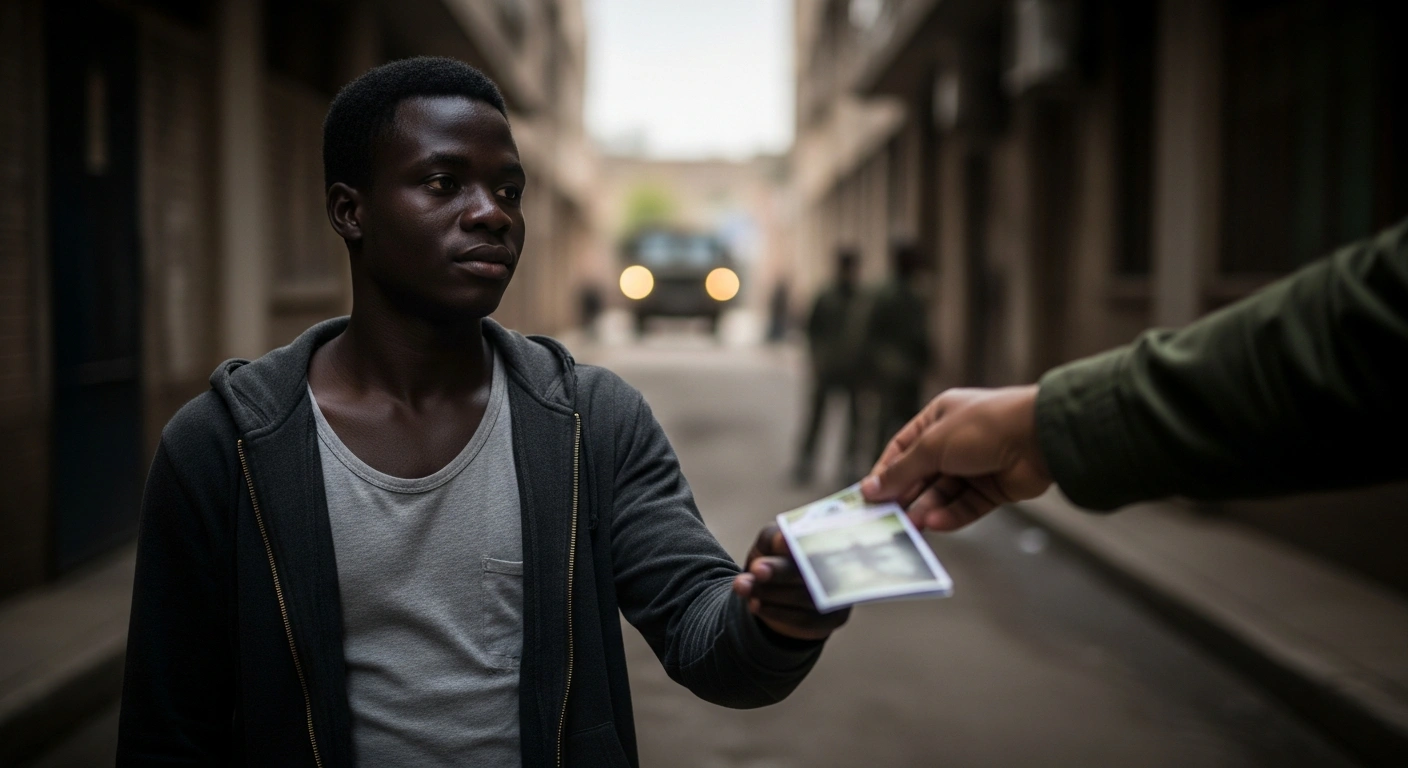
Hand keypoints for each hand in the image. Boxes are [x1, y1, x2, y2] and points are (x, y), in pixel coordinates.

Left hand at [731, 524, 848, 640]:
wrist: (780, 595)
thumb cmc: (775, 558)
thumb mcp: (768, 543)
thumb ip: (773, 537)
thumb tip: (783, 540)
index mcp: (832, 536)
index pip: (824, 536)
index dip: (801, 540)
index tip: (779, 541)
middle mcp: (844, 563)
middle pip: (814, 568)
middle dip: (781, 569)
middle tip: (756, 569)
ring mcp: (842, 592)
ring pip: (807, 596)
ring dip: (771, 592)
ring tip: (743, 587)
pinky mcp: (835, 617)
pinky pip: (806, 619)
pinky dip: (777, 612)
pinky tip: (754, 605)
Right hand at [861, 386, 1052, 530]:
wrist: (1039, 437)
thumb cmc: (982, 427)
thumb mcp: (932, 445)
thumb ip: (901, 471)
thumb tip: (869, 489)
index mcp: (938, 418)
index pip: (902, 448)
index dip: (886, 472)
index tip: (869, 497)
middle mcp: (955, 440)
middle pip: (922, 474)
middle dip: (906, 496)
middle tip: (888, 518)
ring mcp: (976, 465)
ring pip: (944, 494)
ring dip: (927, 508)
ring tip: (913, 526)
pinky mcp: (994, 488)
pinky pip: (966, 505)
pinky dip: (951, 515)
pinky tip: (936, 524)